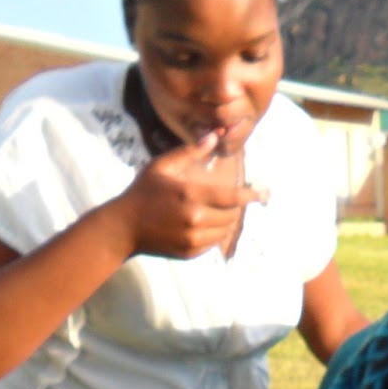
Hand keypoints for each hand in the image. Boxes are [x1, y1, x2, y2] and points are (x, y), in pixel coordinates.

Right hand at [112, 130, 268, 258]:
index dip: (251, 195)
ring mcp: (193, 238)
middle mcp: (195, 219)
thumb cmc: (143, 192)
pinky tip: (202, 223)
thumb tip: (214, 136)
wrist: (123, 227)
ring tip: (214, 210)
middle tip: (229, 199)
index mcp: (190, 195)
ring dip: (225, 220)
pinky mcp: (190, 252)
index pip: (232, 196)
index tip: (263, 194)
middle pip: (232, 214)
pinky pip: (213, 242)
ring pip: (225, 230)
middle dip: (234, 206)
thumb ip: (190, 152)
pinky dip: (214, 233)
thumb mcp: (162, 166)